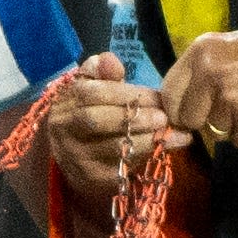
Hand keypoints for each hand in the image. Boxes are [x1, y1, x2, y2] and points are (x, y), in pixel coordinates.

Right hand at [35, 59, 168, 195]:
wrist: (74, 155)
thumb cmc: (91, 113)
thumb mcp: (93, 88)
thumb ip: (102, 73)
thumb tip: (109, 59)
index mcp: (65, 103)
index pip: (92, 94)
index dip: (126, 93)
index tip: (156, 95)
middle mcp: (64, 130)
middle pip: (97, 120)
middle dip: (135, 116)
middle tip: (163, 116)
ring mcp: (77, 157)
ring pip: (113, 147)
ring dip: (148, 138)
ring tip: (172, 130)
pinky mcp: (92, 178)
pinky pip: (122, 166)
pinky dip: (148, 155)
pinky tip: (168, 146)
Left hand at [157, 27, 237, 146]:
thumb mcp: (233, 45)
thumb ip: (205, 67)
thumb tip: (180, 100)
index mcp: (202, 50)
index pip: (168, 93)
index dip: (179, 108)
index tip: (191, 113)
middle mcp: (210, 72)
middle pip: (188, 118)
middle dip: (205, 120)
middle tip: (230, 110)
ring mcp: (229, 97)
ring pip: (215, 131)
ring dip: (234, 126)